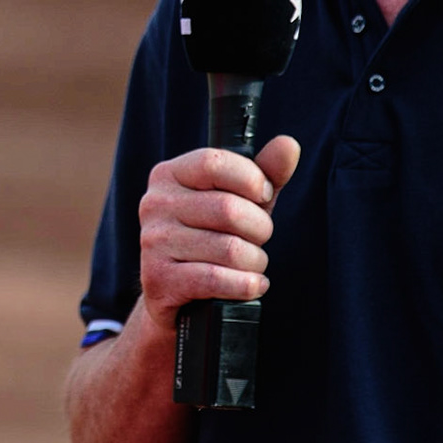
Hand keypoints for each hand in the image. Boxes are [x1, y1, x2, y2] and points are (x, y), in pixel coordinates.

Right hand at [137, 136, 298, 330]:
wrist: (178, 297)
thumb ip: (265, 173)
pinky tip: (252, 284)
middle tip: (258, 239)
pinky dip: (245, 285)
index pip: (214, 163)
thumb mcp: (240, 202)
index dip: (250, 179)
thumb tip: (289, 145)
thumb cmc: (212, 239)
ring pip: (228, 248)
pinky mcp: (159, 279)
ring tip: (251, 265)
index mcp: (169, 175)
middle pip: (228, 209)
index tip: (263, 195)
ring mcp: (153, 242)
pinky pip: (216, 279)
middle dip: (260, 229)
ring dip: (254, 262)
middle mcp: (155, 204)